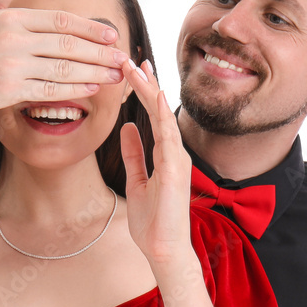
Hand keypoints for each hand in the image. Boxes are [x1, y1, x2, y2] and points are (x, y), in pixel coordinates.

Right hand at [0, 0, 127, 113]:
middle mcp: (15, 40)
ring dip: (94, 72)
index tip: (112, 34)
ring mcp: (13, 66)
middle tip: (123, 57)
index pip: (61, 20)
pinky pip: (50, 90)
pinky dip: (75, 89)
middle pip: (68, 44)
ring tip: (115, 75)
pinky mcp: (10, 90)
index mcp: (13, 17)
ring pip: (64, 69)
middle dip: (100, 52)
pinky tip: (92, 88)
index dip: (90, 28)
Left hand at [119, 60, 194, 268]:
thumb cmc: (153, 222)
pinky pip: (170, 138)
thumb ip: (134, 154)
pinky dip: (163, 116)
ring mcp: (178, 161)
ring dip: (151, 92)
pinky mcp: (176, 171)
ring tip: (137, 67)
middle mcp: (174, 153)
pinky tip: (155, 97)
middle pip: (159, 110)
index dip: (142, 91)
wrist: (163, 250)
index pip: (153, 114)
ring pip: (164, 118)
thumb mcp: (137, 181)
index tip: (130, 69)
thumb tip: (128, 127)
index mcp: (165, 155)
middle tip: (129, 57)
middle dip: (145, 82)